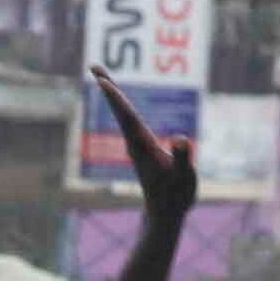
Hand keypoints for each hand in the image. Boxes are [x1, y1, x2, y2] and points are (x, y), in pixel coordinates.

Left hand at [87, 68, 197, 228]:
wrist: (164, 215)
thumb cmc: (176, 196)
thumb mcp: (185, 176)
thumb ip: (183, 157)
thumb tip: (180, 140)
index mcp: (143, 145)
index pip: (127, 116)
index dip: (115, 98)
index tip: (101, 81)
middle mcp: (135, 142)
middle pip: (119, 109)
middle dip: (108, 87)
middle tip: (94, 65)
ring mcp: (136, 145)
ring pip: (122, 114)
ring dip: (113, 94)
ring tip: (103, 76)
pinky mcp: (140, 147)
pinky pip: (128, 120)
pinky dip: (122, 106)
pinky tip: (120, 101)